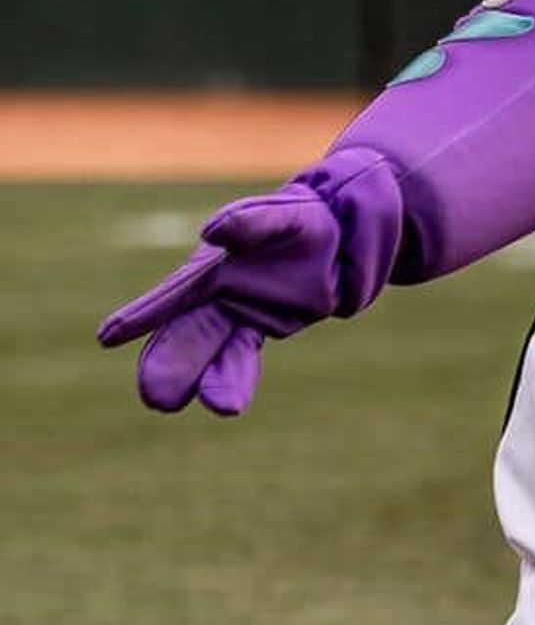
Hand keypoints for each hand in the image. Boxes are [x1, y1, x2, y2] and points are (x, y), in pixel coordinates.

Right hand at [97, 148, 403, 414]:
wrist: (338, 235)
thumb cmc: (299, 220)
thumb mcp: (279, 216)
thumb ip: (249, 223)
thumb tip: (212, 232)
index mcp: (207, 269)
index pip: (171, 296)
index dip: (143, 315)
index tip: (107, 337)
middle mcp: (214, 296)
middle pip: (185, 335)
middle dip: (170, 364)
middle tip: (156, 397)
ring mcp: (237, 315)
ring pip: (216, 353)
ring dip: (211, 380)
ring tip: (217, 408)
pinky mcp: (262, 327)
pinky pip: (242, 354)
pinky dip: (234, 375)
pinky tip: (226, 404)